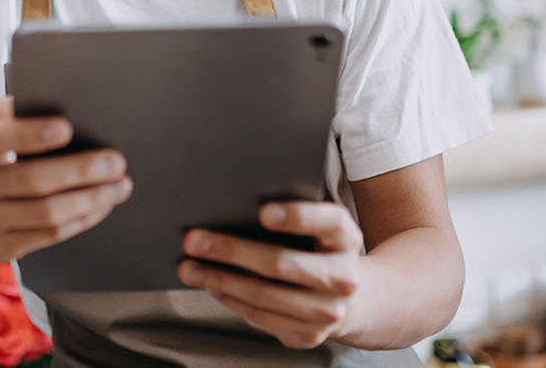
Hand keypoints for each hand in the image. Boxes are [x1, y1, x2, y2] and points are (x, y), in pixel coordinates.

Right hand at [0, 97, 132, 261]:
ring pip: (47, 213)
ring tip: (119, 186)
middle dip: (81, 171)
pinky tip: (102, 205)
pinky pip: (50, 235)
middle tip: (116, 162)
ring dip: (90, 199)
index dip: (32, 134)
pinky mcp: (1, 247)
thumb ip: (16, 112)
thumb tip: (64, 101)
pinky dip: (82, 219)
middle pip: (32, 180)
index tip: (68, 128)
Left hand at [177, 201, 365, 349]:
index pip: (328, 222)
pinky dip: (230, 299)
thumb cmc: (320, 251)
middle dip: (230, 250)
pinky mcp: (309, 335)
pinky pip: (260, 316)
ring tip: (191, 267)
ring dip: (219, 279)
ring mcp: (327, 311)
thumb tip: (229, 210)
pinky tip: (212, 285)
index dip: (297, 216)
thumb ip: (290, 216)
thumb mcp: (319, 228)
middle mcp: (343, 277)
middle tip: (194, 240)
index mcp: (346, 238)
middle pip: (280, 263)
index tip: (262, 212)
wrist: (354, 299)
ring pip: (263, 295)